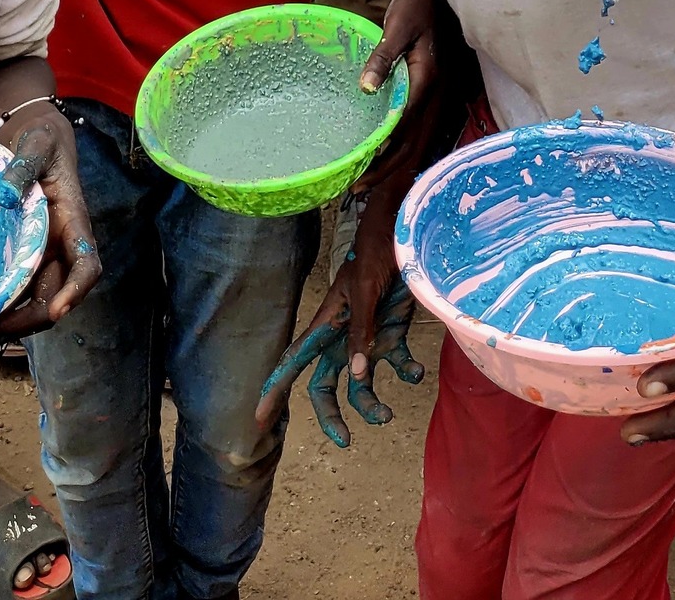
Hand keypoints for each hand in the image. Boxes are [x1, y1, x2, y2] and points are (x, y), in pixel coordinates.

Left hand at [0, 116, 102, 335]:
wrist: (40, 142)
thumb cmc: (43, 142)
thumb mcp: (37, 144)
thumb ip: (24, 163)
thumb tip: (5, 195)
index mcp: (73, 221)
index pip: (86, 263)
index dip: (76, 289)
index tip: (59, 310)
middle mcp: (63, 245)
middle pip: (59, 292)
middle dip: (35, 317)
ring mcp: (46, 254)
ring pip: (39, 298)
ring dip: (18, 320)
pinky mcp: (28, 256)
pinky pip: (21, 289)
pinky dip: (6, 308)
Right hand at [256, 205, 422, 446]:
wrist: (405, 235)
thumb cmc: (377, 254)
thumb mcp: (366, 291)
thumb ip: (361, 333)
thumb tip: (356, 375)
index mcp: (327, 324)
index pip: (294, 361)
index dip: (275, 388)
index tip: (258, 419)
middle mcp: (343, 336)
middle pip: (326, 383)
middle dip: (331, 414)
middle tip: (344, 439)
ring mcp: (367, 337)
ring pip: (359, 383)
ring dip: (370, 404)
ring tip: (387, 416)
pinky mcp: (391, 333)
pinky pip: (395, 363)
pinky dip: (406, 372)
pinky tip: (415, 372)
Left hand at [356, 0, 437, 186]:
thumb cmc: (412, 9)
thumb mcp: (397, 27)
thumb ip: (383, 58)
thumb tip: (366, 88)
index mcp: (425, 80)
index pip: (403, 122)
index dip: (384, 147)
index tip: (363, 164)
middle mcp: (429, 95)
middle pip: (410, 142)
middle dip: (385, 167)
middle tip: (357, 186)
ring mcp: (427, 97)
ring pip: (411, 140)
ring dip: (389, 163)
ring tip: (363, 180)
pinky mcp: (421, 94)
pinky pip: (409, 128)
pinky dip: (394, 147)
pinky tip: (377, 154)